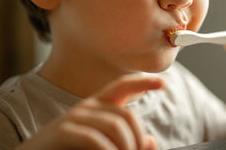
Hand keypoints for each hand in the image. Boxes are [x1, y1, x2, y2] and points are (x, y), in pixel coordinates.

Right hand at [17, 75, 163, 149]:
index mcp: (97, 107)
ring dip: (126, 148)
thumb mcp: (103, 148)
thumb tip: (151, 141)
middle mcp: (87, 107)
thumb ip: (125, 143)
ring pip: (117, 126)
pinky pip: (96, 139)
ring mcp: (74, 117)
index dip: (143, 83)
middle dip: (138, 139)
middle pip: (127, 114)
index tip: (163, 83)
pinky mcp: (63, 131)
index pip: (122, 86)